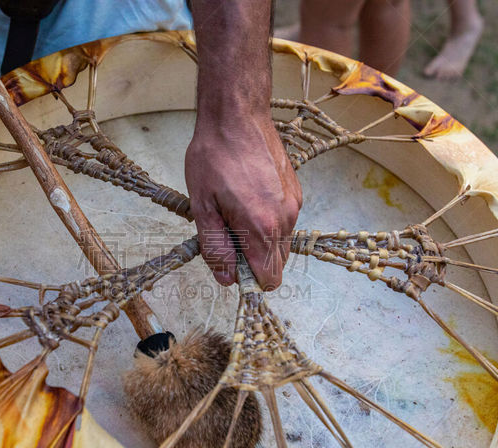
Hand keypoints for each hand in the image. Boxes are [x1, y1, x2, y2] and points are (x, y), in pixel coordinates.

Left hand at [185, 113, 301, 289]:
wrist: (236, 116)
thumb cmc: (214, 157)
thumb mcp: (202, 207)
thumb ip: (215, 247)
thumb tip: (226, 278)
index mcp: (261, 228)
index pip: (267, 279)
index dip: (248, 281)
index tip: (230, 268)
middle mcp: (285, 220)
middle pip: (277, 266)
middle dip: (253, 262)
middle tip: (227, 237)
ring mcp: (293, 205)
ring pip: (280, 245)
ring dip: (259, 242)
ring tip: (234, 215)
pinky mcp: (295, 192)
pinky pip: (284, 223)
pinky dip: (268, 223)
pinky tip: (247, 201)